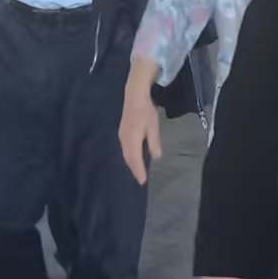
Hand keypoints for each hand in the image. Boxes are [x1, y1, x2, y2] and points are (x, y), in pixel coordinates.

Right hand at [117, 61, 162, 185]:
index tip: (142, 182)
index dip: (139, 171)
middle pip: (128, 158)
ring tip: (137, 171)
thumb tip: (156, 157)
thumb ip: (154, 143)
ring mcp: (122, 135)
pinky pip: (125, 148)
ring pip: (126, 154)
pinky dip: (129, 156)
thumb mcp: (153, 127)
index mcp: (132, 139)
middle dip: (134, 169)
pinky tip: (134, 156)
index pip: (135, 159)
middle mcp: (124, 140)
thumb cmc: (146, 111)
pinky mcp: (122, 132)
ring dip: (131, 163)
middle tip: (140, 179)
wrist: (134, 96)